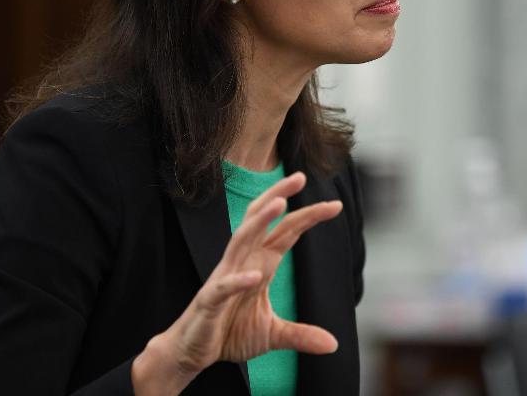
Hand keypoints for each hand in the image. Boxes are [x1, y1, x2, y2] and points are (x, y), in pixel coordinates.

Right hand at [132, 172, 341, 393]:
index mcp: (259, 264)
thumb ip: (301, 335)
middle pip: (260, 221)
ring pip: (240, 241)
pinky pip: (224, 287)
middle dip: (278, 196)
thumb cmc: (228, 333)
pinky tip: (255, 276)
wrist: (192, 352)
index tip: (335, 204)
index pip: (286, 232)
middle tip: (299, 176)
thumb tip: (333, 345)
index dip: (307, 216)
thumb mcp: (271, 334)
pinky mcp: (209, 301)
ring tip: (279, 204)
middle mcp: (242, 263)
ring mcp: (224, 279)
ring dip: (259, 222)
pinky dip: (238, 280)